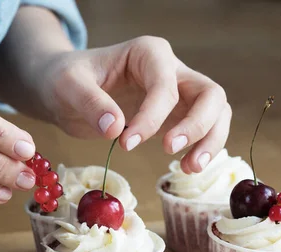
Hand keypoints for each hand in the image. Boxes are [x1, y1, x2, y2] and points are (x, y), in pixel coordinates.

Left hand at [37, 36, 230, 173]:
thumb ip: (90, 102)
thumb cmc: (66, 79)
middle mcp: (172, 70)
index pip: (166, 85)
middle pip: (209, 94)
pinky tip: (186, 167)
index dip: (152, 117)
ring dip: (210, 141)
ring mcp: (179, 93)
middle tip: (170, 151)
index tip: (126, 143)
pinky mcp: (177, 116)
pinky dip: (203, 148)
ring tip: (189, 169)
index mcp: (149, 53)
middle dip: (198, 125)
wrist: (64, 89)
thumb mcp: (67, 85)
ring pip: (216, 112)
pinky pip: (204, 130)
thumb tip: (115, 128)